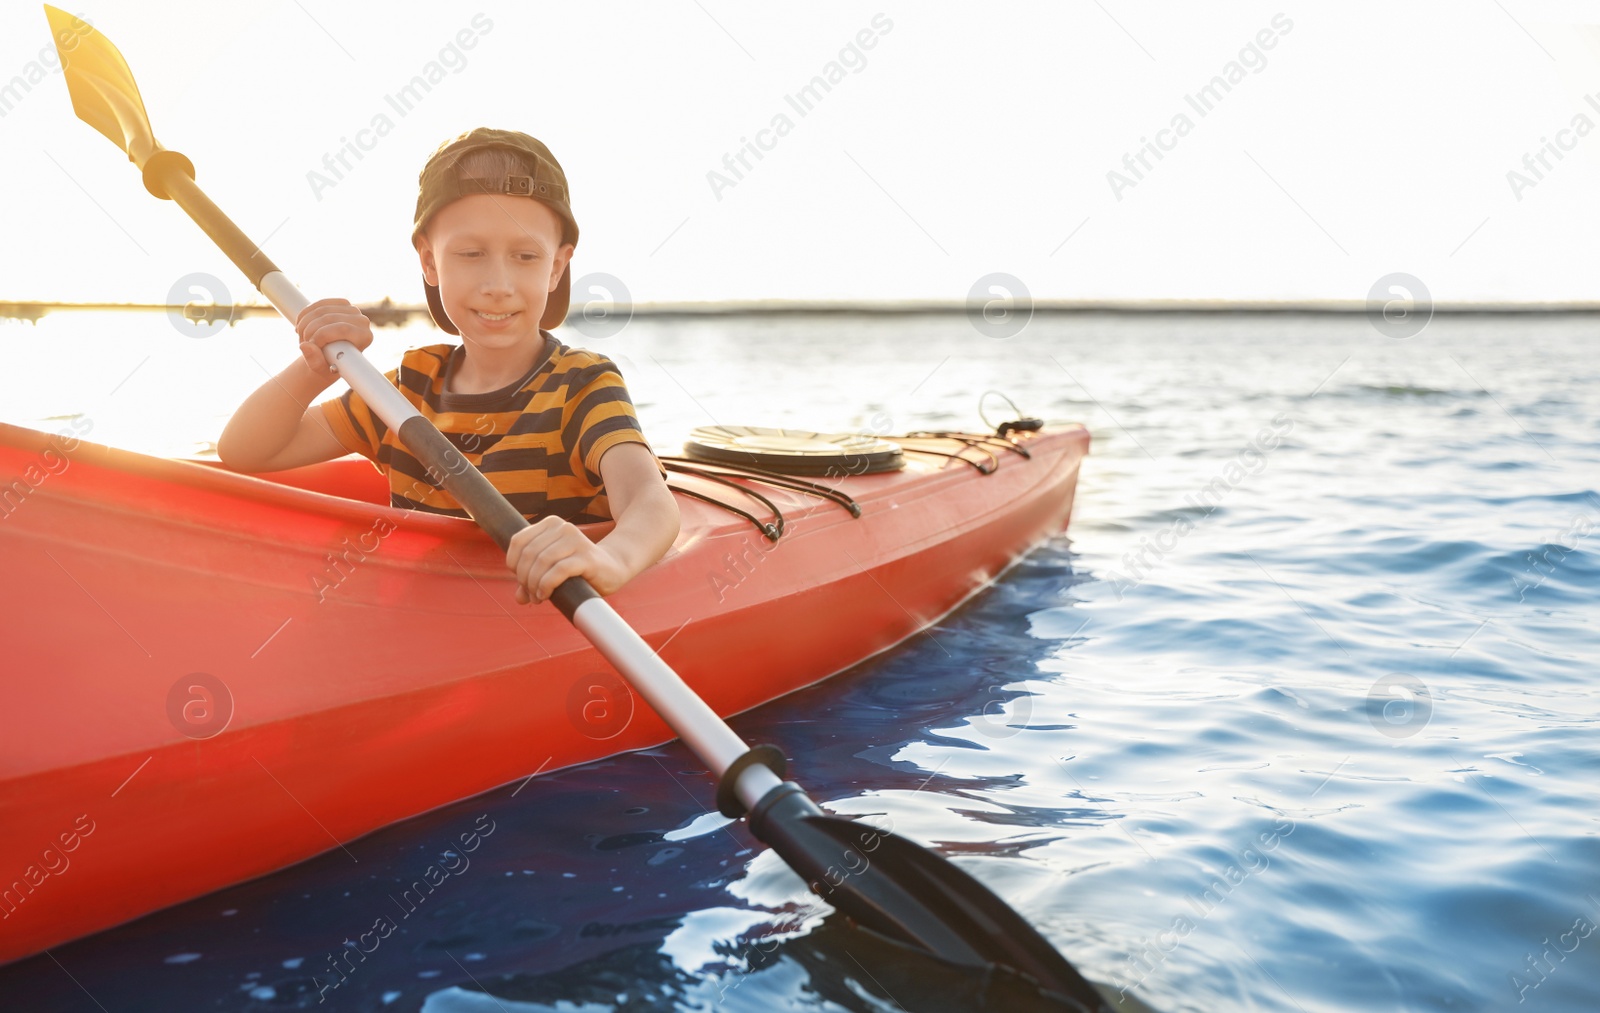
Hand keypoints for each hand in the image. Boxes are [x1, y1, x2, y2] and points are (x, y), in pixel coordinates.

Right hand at [294, 298, 374, 376]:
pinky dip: (305, 314)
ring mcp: (353, 309)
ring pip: (321, 310)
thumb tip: (305, 346)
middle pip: (329, 318)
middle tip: (302, 343)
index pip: (341, 328)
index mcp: (365, 336)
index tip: (310, 345)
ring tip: (302, 337)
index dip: (320, 335)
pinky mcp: (341, 303)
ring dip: (305, 324)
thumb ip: (315, 361)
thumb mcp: (322, 369)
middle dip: (309, 330)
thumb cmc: (329, 366)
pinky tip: (300, 326)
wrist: (331, 359)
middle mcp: (362, 320)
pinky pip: (318, 304)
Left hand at [506, 516, 628, 604]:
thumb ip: (534, 581)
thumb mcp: (552, 571)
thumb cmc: (579, 569)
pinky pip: (558, 570)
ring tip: (538, 597)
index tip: (521, 580)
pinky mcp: (586, 557)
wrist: (614, 568)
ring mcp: (576, 540)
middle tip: (530, 594)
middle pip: (529, 554)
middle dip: (524, 578)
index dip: (513, 563)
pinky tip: (546, 594)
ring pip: (542, 561)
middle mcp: (563, 527)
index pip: (518, 541)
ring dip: (534, 584)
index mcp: (551, 523)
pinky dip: (547, 585)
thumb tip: (519, 598)